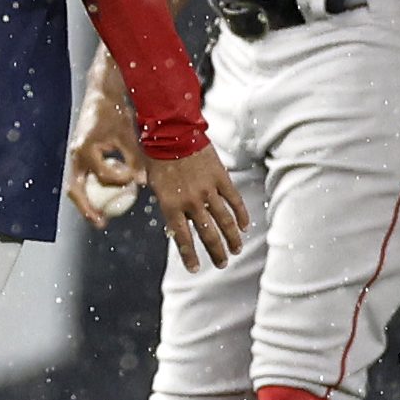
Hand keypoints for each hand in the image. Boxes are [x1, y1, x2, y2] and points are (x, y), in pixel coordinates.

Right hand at [66, 88, 145, 229]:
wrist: (101, 94)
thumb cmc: (115, 111)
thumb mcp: (128, 135)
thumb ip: (133, 161)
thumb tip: (141, 183)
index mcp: (86, 148)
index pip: (104, 175)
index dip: (121, 181)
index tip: (135, 180)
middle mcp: (76, 154)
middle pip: (76, 189)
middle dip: (87, 208)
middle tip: (101, 222)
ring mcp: (75, 156)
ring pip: (76, 186)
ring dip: (86, 203)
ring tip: (99, 217)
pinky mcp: (78, 155)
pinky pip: (81, 178)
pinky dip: (90, 190)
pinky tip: (103, 198)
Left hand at [145, 146, 248, 273]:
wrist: (171, 131)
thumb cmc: (157, 157)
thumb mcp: (155, 185)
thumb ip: (167, 204)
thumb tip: (173, 223)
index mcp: (170, 205)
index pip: (182, 238)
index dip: (189, 255)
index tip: (195, 268)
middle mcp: (190, 201)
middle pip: (207, 234)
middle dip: (216, 252)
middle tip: (221, 264)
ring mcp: (208, 190)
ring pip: (224, 221)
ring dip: (231, 238)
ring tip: (236, 250)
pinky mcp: (220, 178)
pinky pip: (234, 201)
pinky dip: (241, 215)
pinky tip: (245, 227)